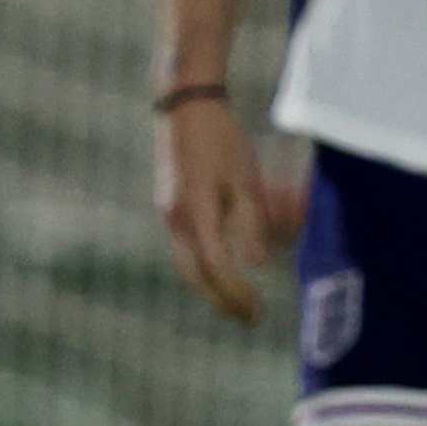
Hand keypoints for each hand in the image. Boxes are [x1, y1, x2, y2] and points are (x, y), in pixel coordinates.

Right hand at [154, 97, 285, 323]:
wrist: (186, 107)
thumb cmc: (223, 139)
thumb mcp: (245, 178)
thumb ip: (250, 222)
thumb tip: (258, 264)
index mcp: (195, 214)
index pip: (215, 268)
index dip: (235, 293)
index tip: (257, 311)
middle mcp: (175, 220)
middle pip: (195, 275)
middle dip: (221, 300)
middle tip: (250, 318)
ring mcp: (168, 213)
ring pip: (186, 264)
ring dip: (211, 287)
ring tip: (237, 303)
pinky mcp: (170, 205)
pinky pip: (185, 247)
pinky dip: (203, 266)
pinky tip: (222, 271)